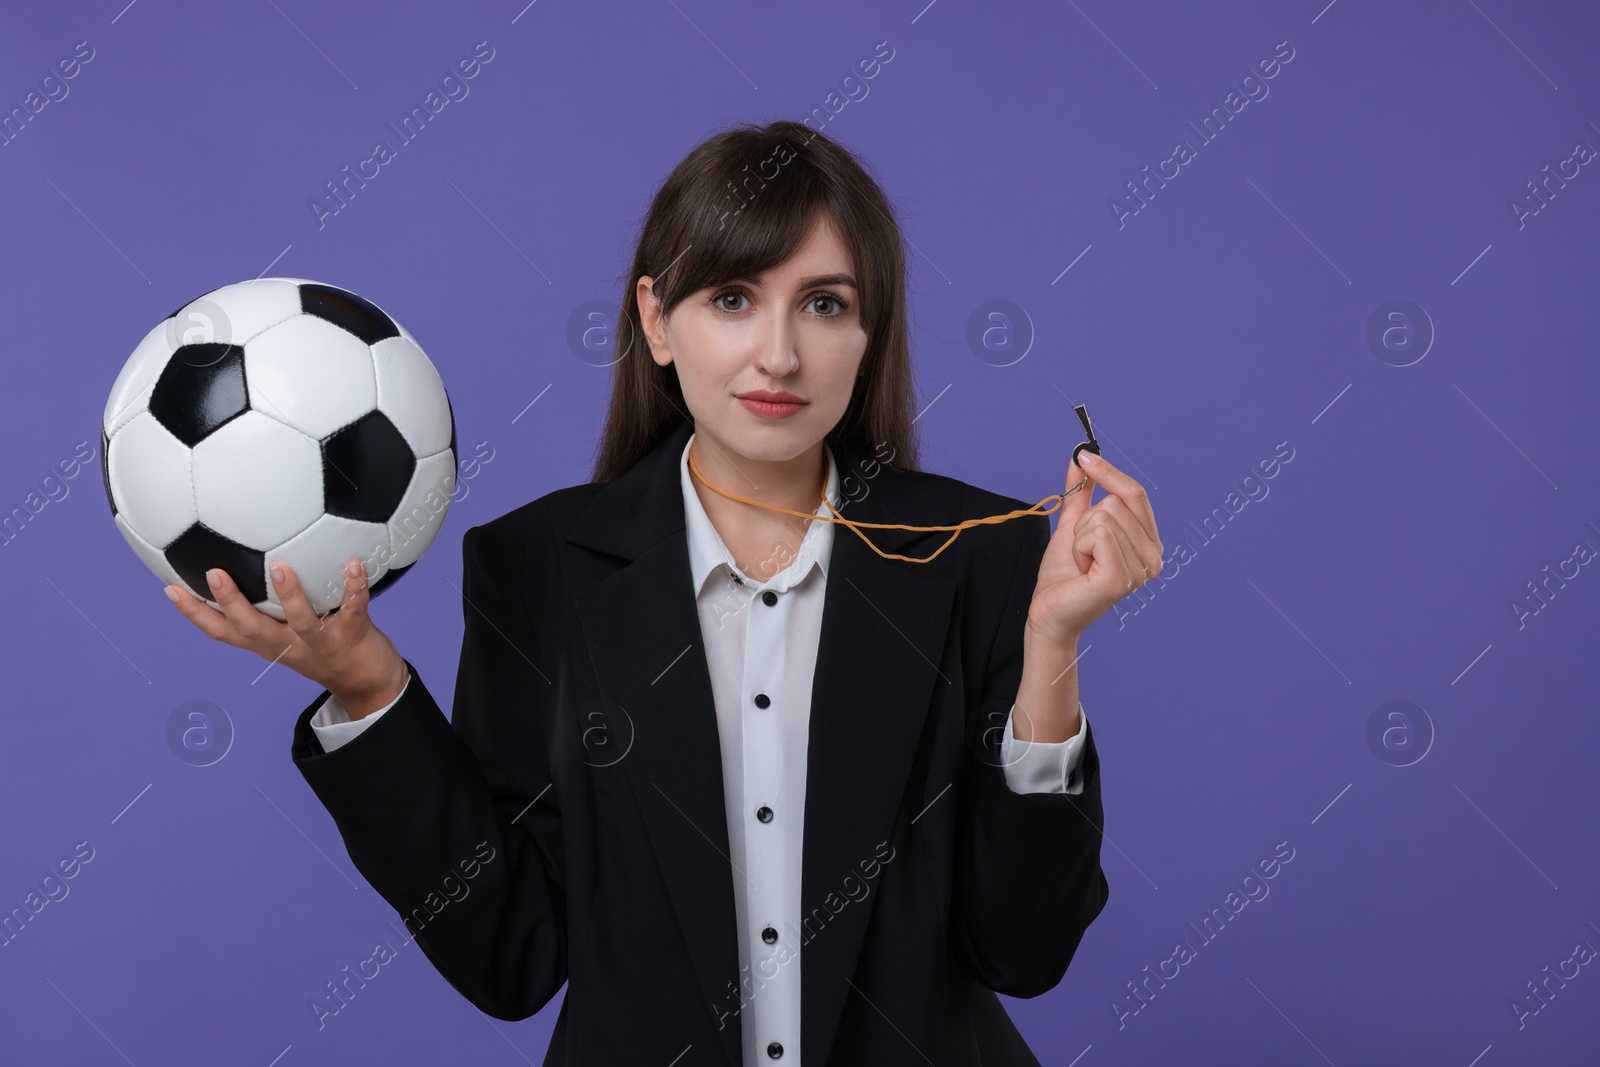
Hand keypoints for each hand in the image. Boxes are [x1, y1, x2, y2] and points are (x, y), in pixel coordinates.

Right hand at [164, 559, 408, 714]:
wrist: (369, 684)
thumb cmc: (325, 648)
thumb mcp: (287, 634)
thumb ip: (267, 608)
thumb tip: (250, 563)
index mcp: (268, 642)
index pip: (223, 631)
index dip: (195, 613)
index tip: (170, 588)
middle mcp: (289, 644)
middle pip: (251, 628)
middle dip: (230, 602)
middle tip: (212, 573)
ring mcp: (320, 642)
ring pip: (300, 621)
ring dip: (289, 595)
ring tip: (278, 568)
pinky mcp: (353, 635)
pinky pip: (353, 609)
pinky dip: (354, 587)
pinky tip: (353, 564)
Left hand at [1026, 447, 1162, 643]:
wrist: (1049, 611)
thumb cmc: (1064, 575)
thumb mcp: (1073, 525)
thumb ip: (1081, 493)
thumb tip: (1081, 458)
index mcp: (1148, 542)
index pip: (1135, 494)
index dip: (1109, 472)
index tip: (1084, 456)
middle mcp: (1153, 556)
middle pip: (1116, 503)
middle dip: (1086, 522)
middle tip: (1083, 552)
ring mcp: (1141, 569)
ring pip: (1104, 517)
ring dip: (1081, 538)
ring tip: (1083, 563)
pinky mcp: (1121, 578)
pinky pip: (1098, 534)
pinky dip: (1079, 547)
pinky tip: (1082, 570)